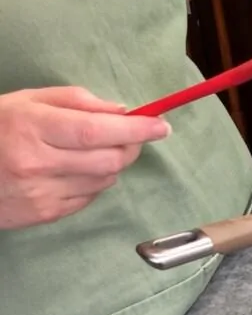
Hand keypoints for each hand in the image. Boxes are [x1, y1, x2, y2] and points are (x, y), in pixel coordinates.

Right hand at [0, 87, 171, 229]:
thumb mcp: (27, 101)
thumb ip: (77, 102)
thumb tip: (123, 112)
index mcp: (32, 126)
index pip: (98, 131)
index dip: (136, 130)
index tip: (161, 126)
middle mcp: (37, 162)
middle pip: (110, 160)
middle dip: (131, 146)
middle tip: (131, 136)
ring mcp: (40, 193)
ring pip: (105, 181)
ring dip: (111, 165)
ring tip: (91, 151)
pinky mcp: (44, 214)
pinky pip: (89, 198)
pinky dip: (93, 183)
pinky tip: (73, 170)